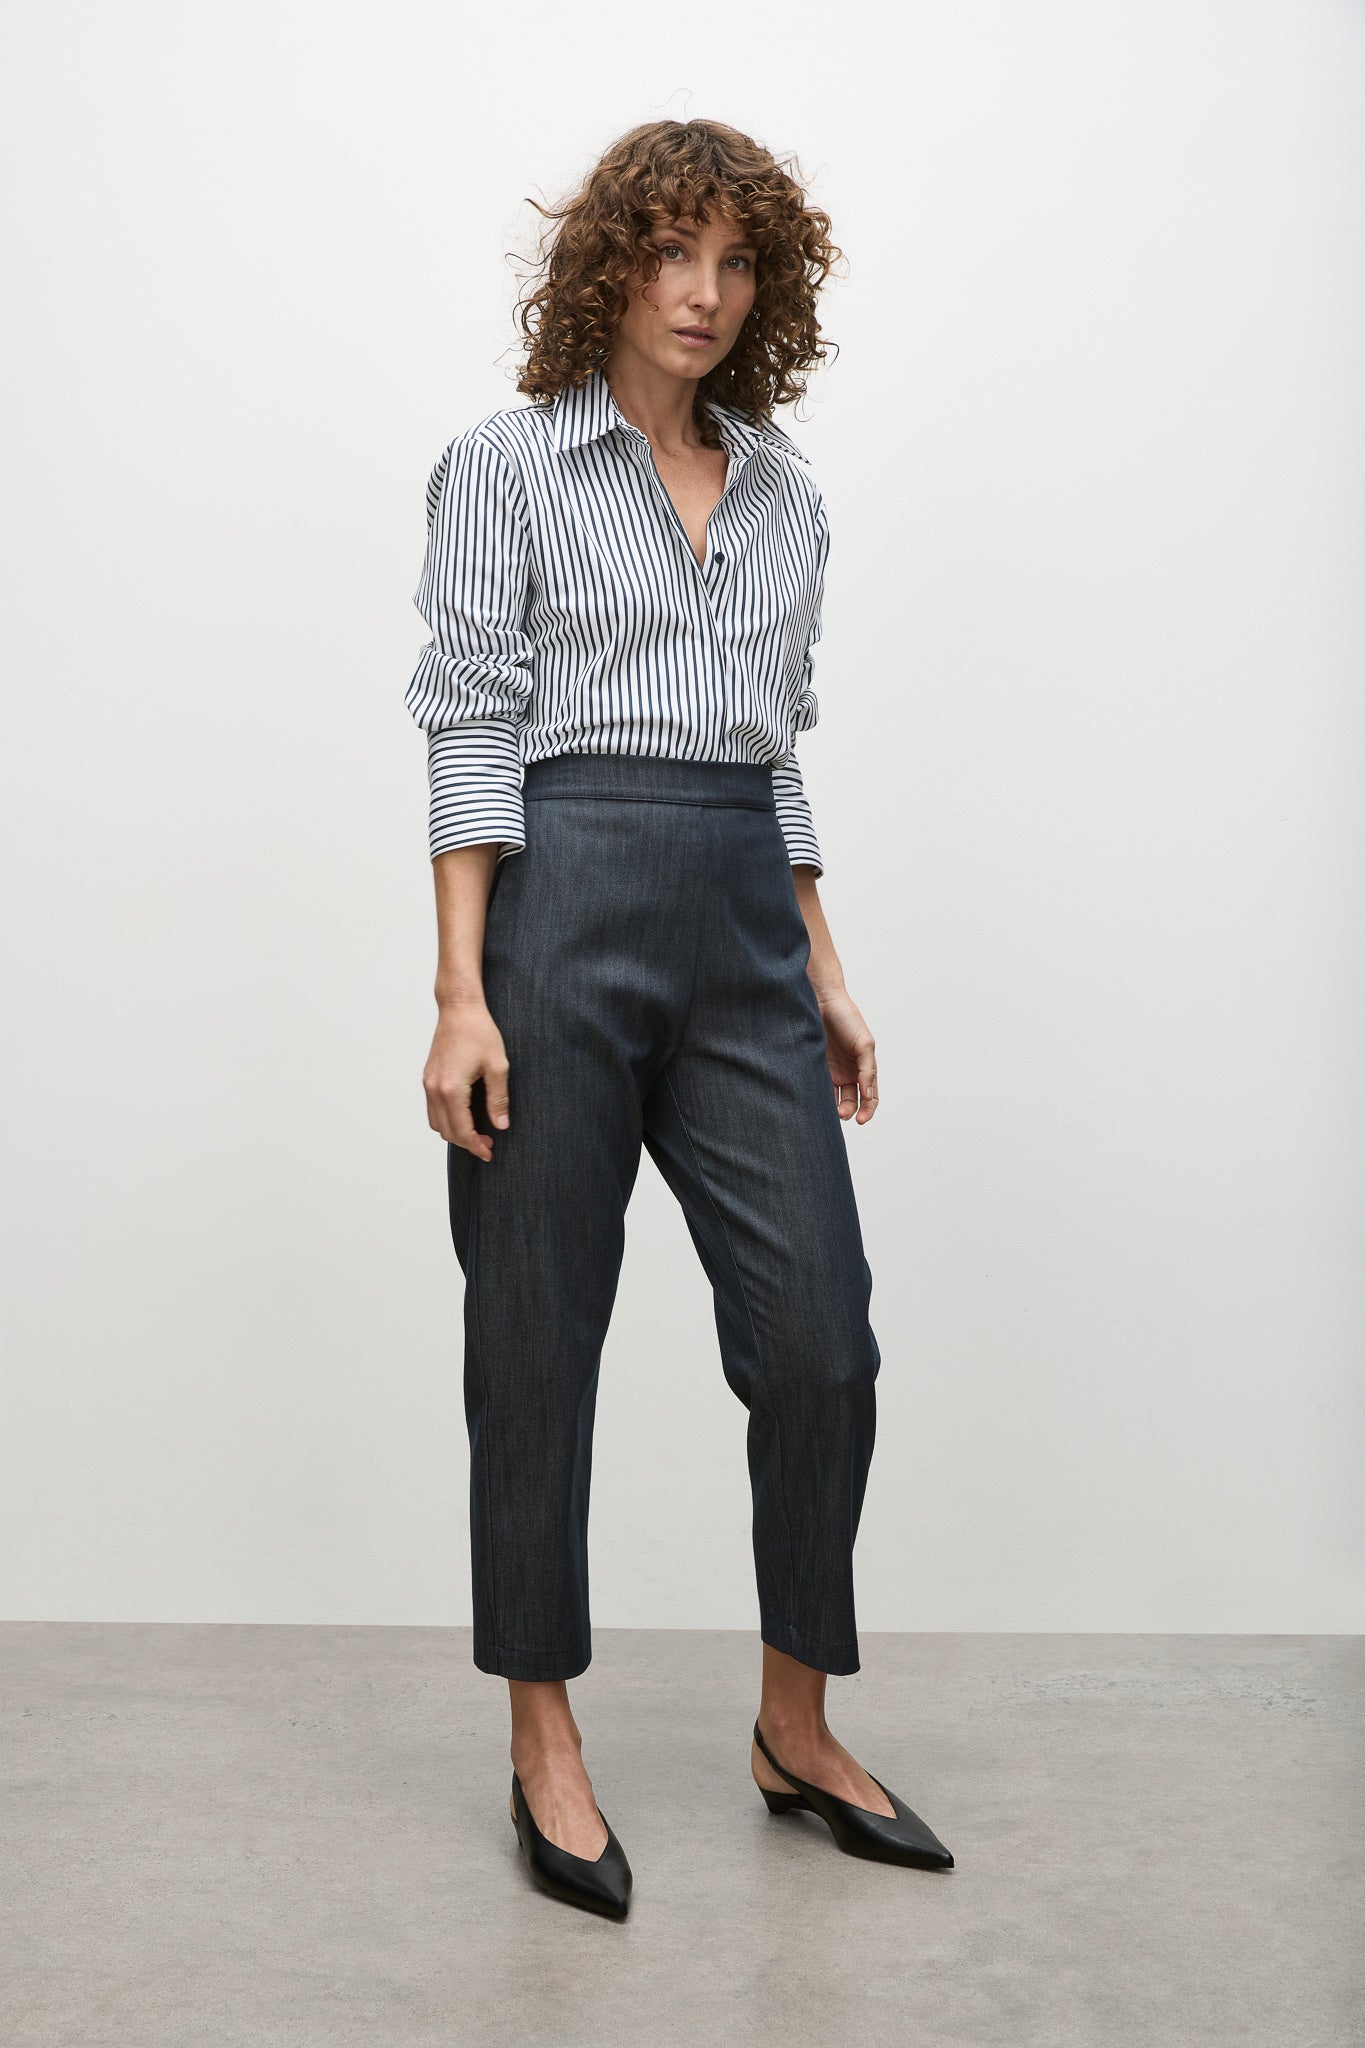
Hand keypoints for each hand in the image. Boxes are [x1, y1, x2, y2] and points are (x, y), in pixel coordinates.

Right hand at [423, 997, 510, 1161]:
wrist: (459, 1008)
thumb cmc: (479, 1032)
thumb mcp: (498, 1066)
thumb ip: (498, 1099)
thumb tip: (501, 1125)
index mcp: (451, 1089)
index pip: (461, 1131)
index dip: (476, 1146)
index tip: (490, 1152)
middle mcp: (434, 1089)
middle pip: (446, 1132)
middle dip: (467, 1142)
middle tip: (489, 1143)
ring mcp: (428, 1083)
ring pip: (436, 1122)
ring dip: (455, 1132)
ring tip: (478, 1132)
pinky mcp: (428, 1077)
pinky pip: (432, 1109)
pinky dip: (446, 1119)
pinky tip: (464, 1116)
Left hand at [815, 987, 876, 1124]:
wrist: (821, 1002)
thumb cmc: (847, 1019)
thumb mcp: (865, 1044)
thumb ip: (867, 1069)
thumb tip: (869, 1095)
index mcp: (864, 1068)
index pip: (870, 1096)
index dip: (868, 1110)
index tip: (861, 1120)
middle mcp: (849, 1073)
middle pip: (852, 1101)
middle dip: (849, 1111)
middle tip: (842, 1114)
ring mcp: (831, 1072)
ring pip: (834, 1099)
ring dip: (835, 1108)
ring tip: (831, 1111)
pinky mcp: (814, 1068)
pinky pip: (818, 1088)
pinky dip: (819, 1098)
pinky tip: (817, 1101)